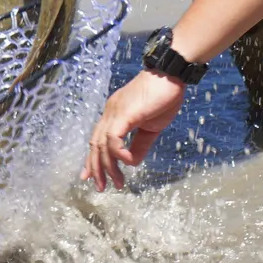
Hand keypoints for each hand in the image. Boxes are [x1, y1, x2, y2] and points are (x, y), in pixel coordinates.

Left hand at [81, 70, 183, 190]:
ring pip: (102, 144)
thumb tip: (131, 163)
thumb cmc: (164, 97)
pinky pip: (113, 138)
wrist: (171, 75)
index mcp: (114, 114)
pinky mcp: (124, 113)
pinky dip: (117, 152)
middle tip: (101, 187)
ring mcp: (115, 112)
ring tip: (117, 182)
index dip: (93, 159)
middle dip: (96, 168)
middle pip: (95, 145)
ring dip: (108, 166)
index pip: (97, 139)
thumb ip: (140, 145)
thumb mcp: (151, 127)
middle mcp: (109, 112)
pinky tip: (127, 162)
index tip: (91, 177)